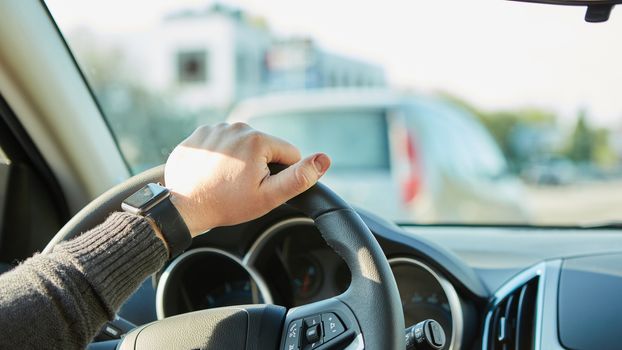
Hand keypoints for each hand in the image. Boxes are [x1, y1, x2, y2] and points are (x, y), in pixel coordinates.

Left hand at [164, 123, 330, 236]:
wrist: (183, 207)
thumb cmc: (226, 204)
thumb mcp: (269, 196)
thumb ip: (299, 177)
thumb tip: (324, 160)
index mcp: (258, 139)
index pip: (289, 153)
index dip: (282, 174)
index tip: (263, 187)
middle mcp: (237, 127)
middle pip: (265, 147)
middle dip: (260, 165)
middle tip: (243, 187)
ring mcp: (215, 128)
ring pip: (243, 144)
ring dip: (240, 160)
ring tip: (226, 180)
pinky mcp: (199, 135)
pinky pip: (221, 143)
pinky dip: (221, 156)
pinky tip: (213, 172)